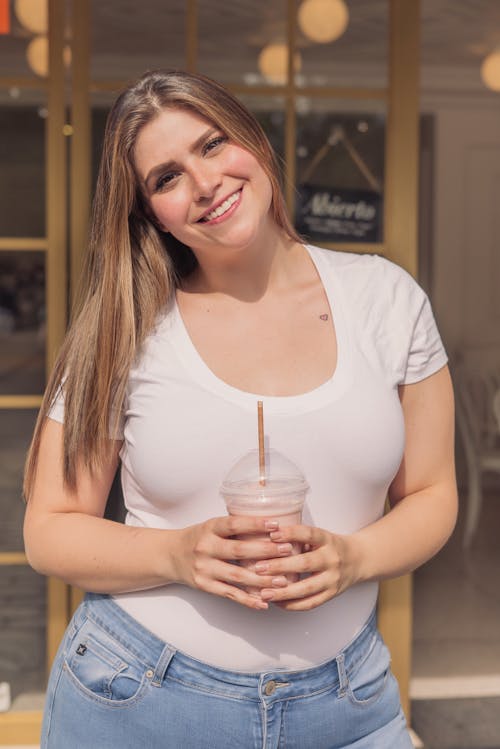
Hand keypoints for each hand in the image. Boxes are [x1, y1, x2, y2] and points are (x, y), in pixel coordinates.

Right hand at [175, 516, 294, 610]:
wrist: (170, 555)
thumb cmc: (198, 538)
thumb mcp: (211, 526)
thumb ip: (234, 528)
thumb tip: (270, 528)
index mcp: (209, 528)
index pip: (234, 524)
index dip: (255, 524)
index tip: (276, 525)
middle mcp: (205, 548)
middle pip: (239, 551)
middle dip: (266, 551)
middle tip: (287, 551)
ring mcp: (204, 569)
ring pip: (237, 576)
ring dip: (262, 580)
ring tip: (282, 581)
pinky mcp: (204, 586)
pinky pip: (229, 594)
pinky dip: (248, 600)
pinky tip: (264, 602)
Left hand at [253, 524, 357, 610]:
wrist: (359, 560)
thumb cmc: (331, 546)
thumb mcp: (320, 536)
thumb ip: (299, 538)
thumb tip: (268, 536)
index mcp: (327, 540)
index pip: (309, 534)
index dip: (291, 534)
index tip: (272, 535)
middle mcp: (332, 559)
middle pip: (305, 563)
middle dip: (280, 566)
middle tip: (259, 568)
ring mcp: (333, 579)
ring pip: (307, 588)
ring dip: (283, 592)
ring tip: (264, 593)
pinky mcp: (332, 594)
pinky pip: (311, 603)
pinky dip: (292, 605)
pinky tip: (277, 602)